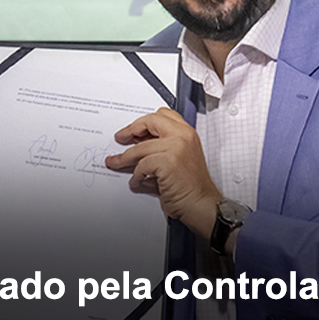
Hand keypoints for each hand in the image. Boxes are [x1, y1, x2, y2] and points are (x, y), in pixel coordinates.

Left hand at [104, 107, 222, 238]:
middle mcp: (183, 136)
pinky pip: (141, 165)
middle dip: (130, 129)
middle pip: (150, 122)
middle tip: (120, 138)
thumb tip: (135, 149)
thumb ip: (161, 149)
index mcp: (188, 133)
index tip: (133, 130)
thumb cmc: (192, 187)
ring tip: (116, 163)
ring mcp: (176, 147)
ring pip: (140, 148)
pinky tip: (136, 182)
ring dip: (124, 158)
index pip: (163, 115)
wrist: (201, 204)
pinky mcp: (167, 162)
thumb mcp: (179, 159)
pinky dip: (135, 176)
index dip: (144, 122)